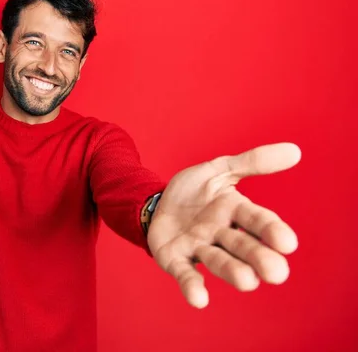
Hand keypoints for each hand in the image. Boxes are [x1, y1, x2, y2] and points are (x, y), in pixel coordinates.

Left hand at [147, 142, 300, 308]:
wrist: (158, 201)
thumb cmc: (195, 191)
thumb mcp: (220, 170)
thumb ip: (252, 162)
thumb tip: (294, 151)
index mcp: (235, 211)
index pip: (257, 220)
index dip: (271, 230)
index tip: (287, 243)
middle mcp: (221, 234)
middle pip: (242, 246)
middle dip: (258, 258)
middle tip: (276, 273)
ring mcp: (198, 248)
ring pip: (218, 261)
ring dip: (232, 271)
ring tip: (247, 282)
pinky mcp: (176, 259)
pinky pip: (185, 273)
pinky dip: (192, 286)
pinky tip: (199, 299)